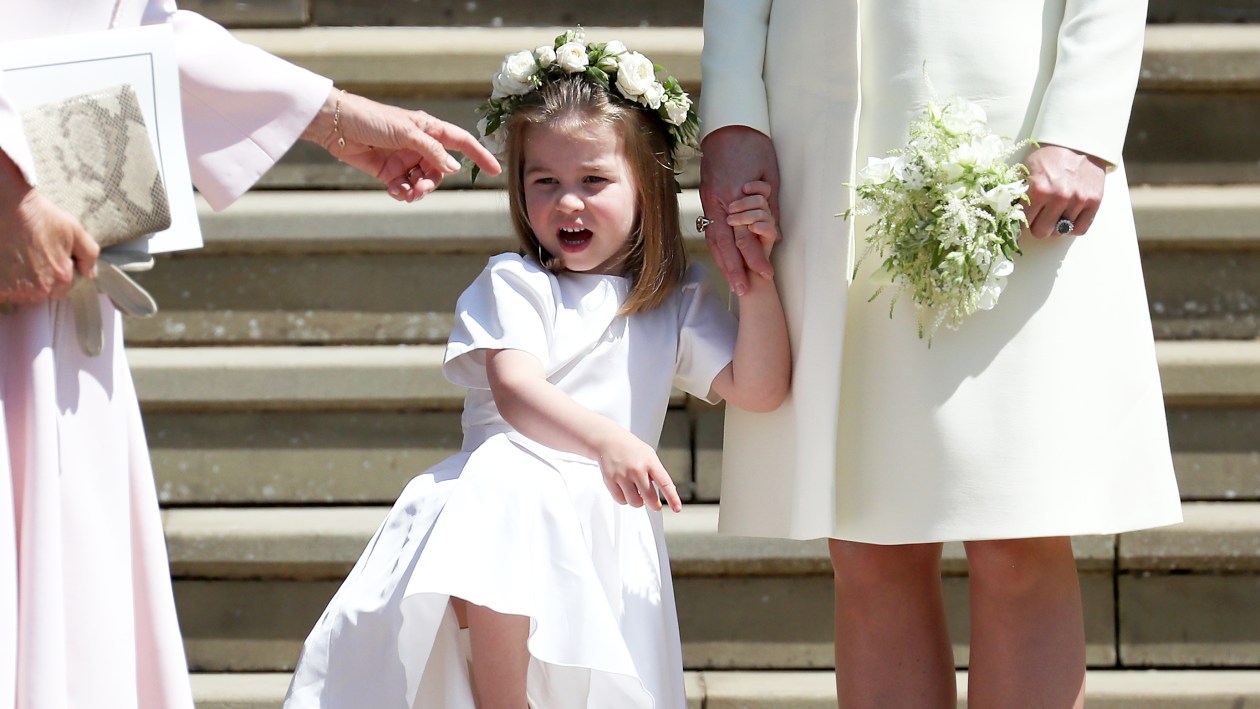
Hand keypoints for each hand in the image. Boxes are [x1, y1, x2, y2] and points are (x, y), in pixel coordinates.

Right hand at [0, 152, 97, 303]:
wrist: (8, 207)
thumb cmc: (41, 217)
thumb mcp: (75, 231)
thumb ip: (88, 255)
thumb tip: (91, 274)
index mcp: (61, 278)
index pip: (61, 291)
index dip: (55, 275)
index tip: (46, 259)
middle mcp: (38, 288)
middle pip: (40, 294)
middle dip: (37, 281)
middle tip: (30, 258)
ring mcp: (14, 289)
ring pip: (20, 295)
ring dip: (18, 284)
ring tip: (15, 260)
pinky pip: (3, 294)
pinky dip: (4, 283)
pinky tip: (4, 266)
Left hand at [303, 89, 502, 202]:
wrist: (337, 125)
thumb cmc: (372, 118)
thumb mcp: (406, 132)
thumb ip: (432, 151)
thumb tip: (454, 169)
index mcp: (428, 129)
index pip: (461, 142)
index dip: (478, 155)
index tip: (494, 171)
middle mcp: (419, 145)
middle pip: (440, 170)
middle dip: (433, 181)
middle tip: (421, 187)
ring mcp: (404, 159)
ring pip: (422, 181)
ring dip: (418, 190)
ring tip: (408, 193)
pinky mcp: (388, 171)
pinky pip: (404, 187)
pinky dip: (402, 193)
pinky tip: (395, 191)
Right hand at [596, 430, 682, 512]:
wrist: (609, 440)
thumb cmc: (631, 448)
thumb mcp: (649, 455)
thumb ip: (657, 472)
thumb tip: (666, 490)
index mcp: (650, 462)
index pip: (665, 483)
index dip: (672, 498)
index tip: (677, 508)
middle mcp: (637, 469)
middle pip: (649, 498)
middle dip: (654, 505)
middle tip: (655, 505)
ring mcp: (623, 475)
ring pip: (635, 502)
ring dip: (638, 502)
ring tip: (637, 493)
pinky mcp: (610, 480)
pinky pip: (621, 500)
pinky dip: (625, 499)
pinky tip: (626, 491)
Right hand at [699, 126, 780, 295]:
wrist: (730, 127)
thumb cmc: (754, 147)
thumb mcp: (771, 176)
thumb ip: (771, 206)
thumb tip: (774, 231)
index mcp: (735, 196)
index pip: (743, 235)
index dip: (753, 257)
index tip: (764, 274)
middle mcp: (718, 202)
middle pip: (724, 243)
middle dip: (734, 268)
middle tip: (744, 290)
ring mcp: (709, 201)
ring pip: (714, 238)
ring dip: (724, 262)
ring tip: (733, 282)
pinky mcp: (707, 198)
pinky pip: (711, 229)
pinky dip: (717, 247)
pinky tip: (723, 260)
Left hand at [1023, 144, 1107, 238]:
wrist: (1077, 142)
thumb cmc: (1048, 156)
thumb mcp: (1027, 169)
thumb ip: (1019, 192)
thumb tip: (1009, 213)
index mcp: (1038, 189)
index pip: (1023, 223)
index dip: (1021, 224)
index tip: (1022, 222)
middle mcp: (1059, 196)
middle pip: (1042, 232)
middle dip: (1038, 226)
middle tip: (1039, 218)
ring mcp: (1078, 200)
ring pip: (1060, 231)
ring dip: (1056, 225)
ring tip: (1055, 214)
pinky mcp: (1094, 201)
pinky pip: (1081, 229)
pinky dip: (1073, 228)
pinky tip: (1068, 219)